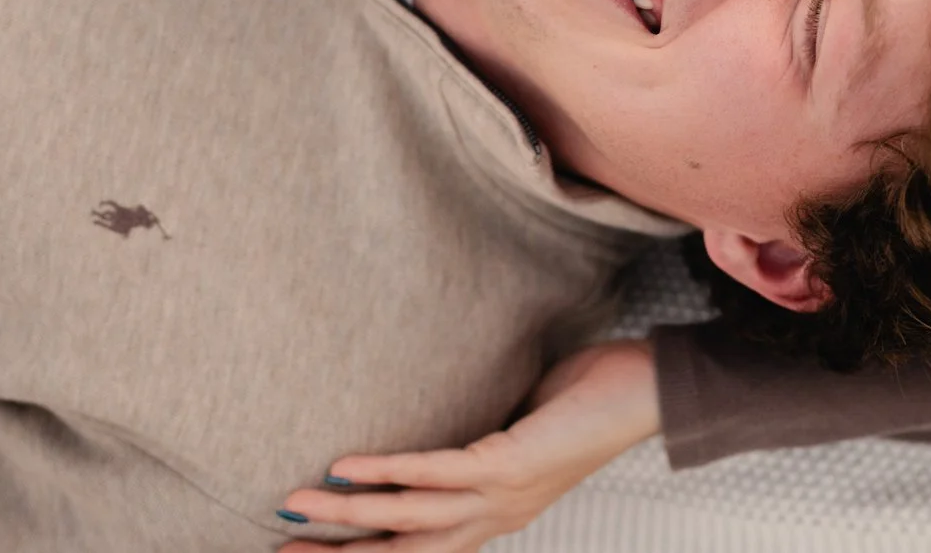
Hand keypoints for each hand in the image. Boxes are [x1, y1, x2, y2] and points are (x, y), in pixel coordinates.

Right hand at [277, 338, 658, 551]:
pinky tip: (348, 466)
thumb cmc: (588, 401)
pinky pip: (436, 473)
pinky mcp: (509, 465)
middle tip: (280, 547)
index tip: (308, 548)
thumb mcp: (519, 427)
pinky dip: (389, 471)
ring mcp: (501, 496)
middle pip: (402, 552)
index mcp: (494, 513)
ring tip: (295, 503)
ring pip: (408, 521)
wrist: (649, 394)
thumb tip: (438, 415)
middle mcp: (493, 516)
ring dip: (347, 516)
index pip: (416, 548)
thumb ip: (477, 437)